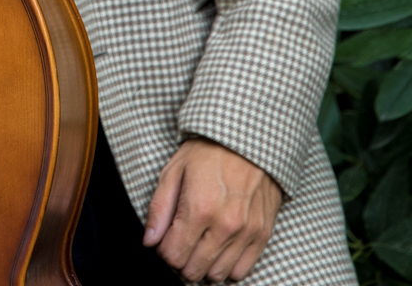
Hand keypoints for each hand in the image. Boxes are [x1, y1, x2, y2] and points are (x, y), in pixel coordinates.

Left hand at [143, 137, 282, 281]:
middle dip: (182, 261)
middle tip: (181, 243)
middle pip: (194, 269)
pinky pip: (242, 270)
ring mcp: (246, 232)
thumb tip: (149, 241)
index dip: (164, 252)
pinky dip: (228, 266)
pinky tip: (220, 249)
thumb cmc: (208, 152)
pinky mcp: (262, 234)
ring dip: (204, 266)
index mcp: (199, 208)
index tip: (166, 241)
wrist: (248, 140)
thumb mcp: (173, 171)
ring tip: (200, 246)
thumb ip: (159, 209)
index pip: (173, 255)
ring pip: (218, 274)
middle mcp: (225, 225)